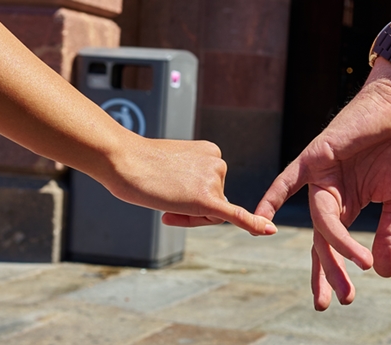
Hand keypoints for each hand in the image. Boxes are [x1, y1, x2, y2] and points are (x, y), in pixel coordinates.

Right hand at [96, 130, 277, 235]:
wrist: (123, 160)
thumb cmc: (139, 165)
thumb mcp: (172, 169)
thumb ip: (189, 184)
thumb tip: (202, 205)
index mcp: (212, 153)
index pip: (212, 188)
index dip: (189, 198)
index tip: (166, 189)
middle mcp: (219, 164)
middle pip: (214, 201)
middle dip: (192, 209)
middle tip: (165, 201)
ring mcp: (214, 180)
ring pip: (211, 213)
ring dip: (190, 216)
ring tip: (166, 198)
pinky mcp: (207, 199)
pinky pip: (235, 216)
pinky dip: (253, 224)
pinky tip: (268, 230)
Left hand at [256, 60, 390, 308]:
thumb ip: (390, 235)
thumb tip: (383, 273)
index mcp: (347, 206)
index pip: (334, 246)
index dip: (337, 273)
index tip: (343, 299)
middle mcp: (328, 196)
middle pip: (321, 241)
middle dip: (328, 273)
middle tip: (328, 302)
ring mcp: (319, 178)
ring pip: (320, 220)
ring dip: (336, 246)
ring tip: (355, 267)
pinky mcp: (314, 158)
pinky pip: (288, 180)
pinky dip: (273, 198)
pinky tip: (260, 220)